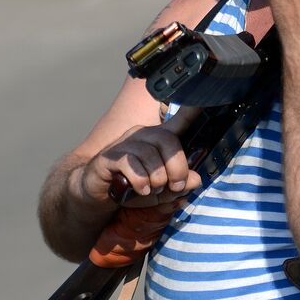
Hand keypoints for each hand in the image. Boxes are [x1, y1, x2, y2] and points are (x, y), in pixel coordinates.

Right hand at [73, 105, 202, 207]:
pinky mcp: (108, 157)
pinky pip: (129, 163)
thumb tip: (196, 179)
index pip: (178, 122)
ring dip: (156, 178)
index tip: (202, 102)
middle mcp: (142, 136)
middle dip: (177, 168)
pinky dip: (140, 180)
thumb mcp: (162, 191)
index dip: (190, 112)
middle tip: (175, 186)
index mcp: (158, 140)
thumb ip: (179, 184)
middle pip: (168, 141)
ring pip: (149, 154)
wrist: (97, 197)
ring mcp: (124, 144)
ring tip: (152, 190)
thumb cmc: (133, 189)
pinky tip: (140, 190)